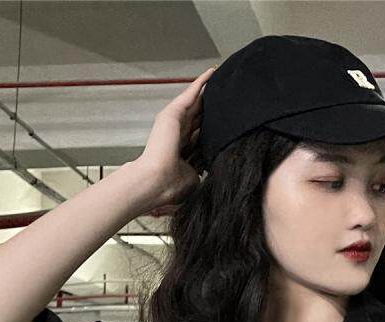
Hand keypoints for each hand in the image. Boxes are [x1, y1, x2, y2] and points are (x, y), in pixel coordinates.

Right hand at [131, 65, 216, 214]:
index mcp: (182, 150)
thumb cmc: (172, 185)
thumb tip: (216, 163)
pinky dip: (201, 83)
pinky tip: (211, 73)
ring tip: (221, 77)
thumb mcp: (195, 176)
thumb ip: (204, 168)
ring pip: (194, 101)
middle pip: (198, 115)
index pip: (200, 134)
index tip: (226, 120)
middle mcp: (178, 134)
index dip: (212, 127)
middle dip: (211, 106)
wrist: (157, 181)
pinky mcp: (172, 113)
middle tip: (227, 93)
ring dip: (207, 90)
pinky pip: (190, 93)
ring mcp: (174, 122)